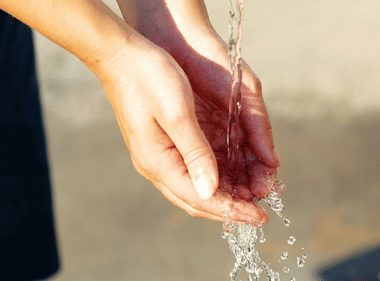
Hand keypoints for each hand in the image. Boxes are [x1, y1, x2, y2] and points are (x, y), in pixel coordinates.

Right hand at [107, 0, 280, 223]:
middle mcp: (156, 165)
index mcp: (158, 161)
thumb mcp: (178, 114)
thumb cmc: (149, 77)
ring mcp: (157, 156)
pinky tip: (231, 176)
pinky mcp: (162, 144)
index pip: (200, 198)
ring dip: (223, 195)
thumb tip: (210, 190)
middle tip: (258, 213)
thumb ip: (195, 153)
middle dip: (229, 209)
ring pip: (194, 187)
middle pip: (196, 200)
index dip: (231, 210)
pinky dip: (214, 178)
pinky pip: (190, 171)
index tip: (259, 217)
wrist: (120, 55)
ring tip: (251, 196)